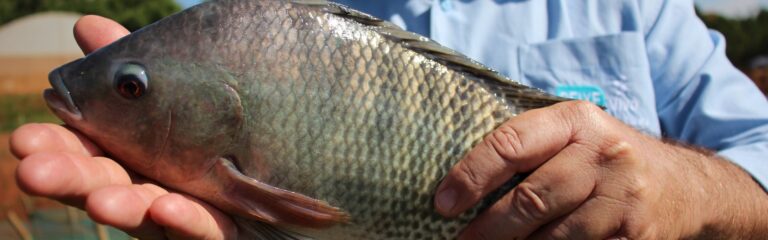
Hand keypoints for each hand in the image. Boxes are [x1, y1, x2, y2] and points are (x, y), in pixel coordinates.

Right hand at [11, 16, 236, 239]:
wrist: (287, 174)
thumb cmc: (220, 131)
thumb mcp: (180, 93)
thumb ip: (136, 66)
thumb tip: (86, 26)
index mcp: (136, 152)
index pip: (87, 150)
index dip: (57, 147)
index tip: (23, 141)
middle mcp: (154, 184)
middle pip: (107, 184)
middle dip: (73, 179)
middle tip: (35, 172)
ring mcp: (187, 212)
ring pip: (148, 212)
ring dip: (122, 206)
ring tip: (101, 201)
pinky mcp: (223, 232)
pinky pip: (206, 229)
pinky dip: (185, 220)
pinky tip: (167, 207)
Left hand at [435, 101, 767, 238]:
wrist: (687, 187)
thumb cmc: (609, 159)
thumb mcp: (577, 135)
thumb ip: (532, 146)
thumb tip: (464, 180)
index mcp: (577, 121)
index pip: (512, 143)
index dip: (472, 174)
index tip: (443, 202)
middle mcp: (603, 155)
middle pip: (531, 198)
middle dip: (488, 226)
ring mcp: (622, 198)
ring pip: (554, 235)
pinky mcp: (636, 235)